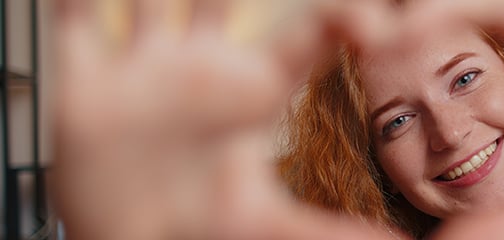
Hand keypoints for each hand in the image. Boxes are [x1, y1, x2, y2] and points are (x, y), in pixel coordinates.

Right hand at [51, 0, 396, 238]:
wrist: (126, 228)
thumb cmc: (190, 214)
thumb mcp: (256, 222)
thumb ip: (319, 232)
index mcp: (249, 90)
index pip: (306, 40)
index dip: (341, 20)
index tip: (375, 23)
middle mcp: (201, 68)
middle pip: (228, 4)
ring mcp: (145, 66)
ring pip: (154, 3)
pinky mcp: (87, 77)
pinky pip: (74, 21)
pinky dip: (71, 3)